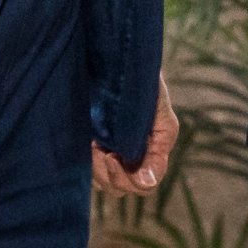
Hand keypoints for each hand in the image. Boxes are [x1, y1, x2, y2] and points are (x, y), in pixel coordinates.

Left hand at [92, 79, 178, 195]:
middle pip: (126, 188)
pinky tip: (87, 143)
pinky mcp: (94, 150)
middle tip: (103, 151)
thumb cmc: (138, 81)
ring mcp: (114, 154)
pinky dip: (87, 164)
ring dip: (98, 169)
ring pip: (106, 185)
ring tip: (94, 144)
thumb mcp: (156, 107)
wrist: (112, 60)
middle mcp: (135, 156)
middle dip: (113, 174)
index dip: (133, 178)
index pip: (147, 183)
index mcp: (155, 148)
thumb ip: (159, 142)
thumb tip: (148, 181)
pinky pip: (90, 174)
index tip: (114, 156)